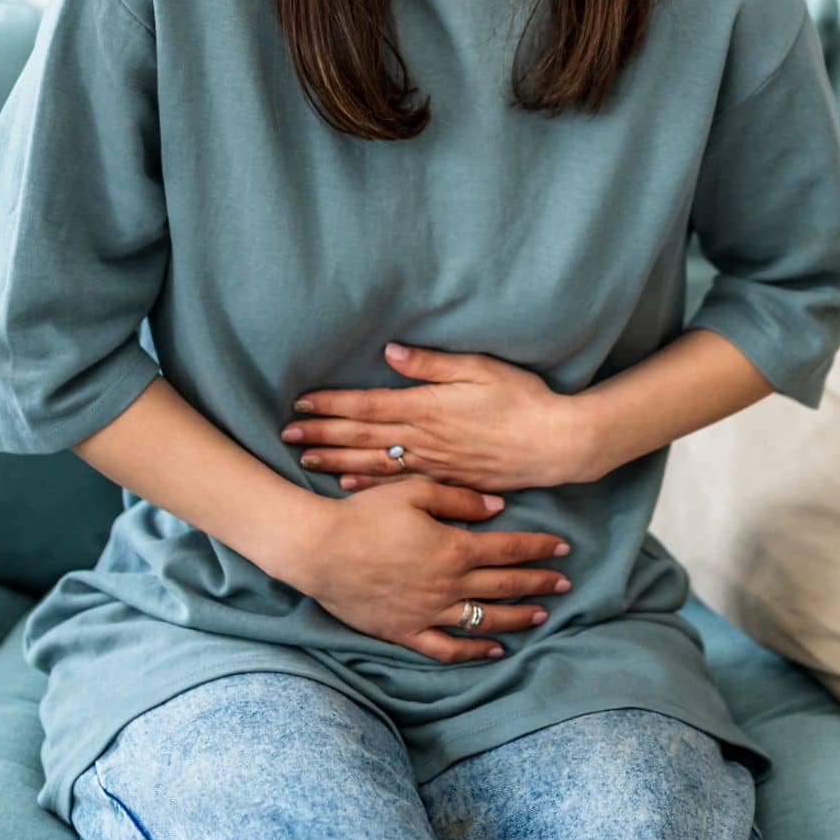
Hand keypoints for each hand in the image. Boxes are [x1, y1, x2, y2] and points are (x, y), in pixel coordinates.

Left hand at [282, 342, 589, 492]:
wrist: (555, 445)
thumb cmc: (523, 400)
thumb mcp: (481, 368)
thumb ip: (433, 364)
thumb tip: (390, 353)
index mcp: (427, 407)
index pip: (367, 406)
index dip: (332, 405)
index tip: (301, 404)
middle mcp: (423, 439)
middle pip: (361, 437)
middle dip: (321, 434)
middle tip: (284, 435)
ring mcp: (433, 463)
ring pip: (373, 463)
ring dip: (335, 461)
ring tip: (305, 459)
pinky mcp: (447, 479)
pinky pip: (398, 485)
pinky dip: (369, 485)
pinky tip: (348, 486)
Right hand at [298, 477, 573, 662]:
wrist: (319, 550)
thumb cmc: (365, 514)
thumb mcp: (414, 491)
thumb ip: (460, 499)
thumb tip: (499, 508)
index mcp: (453, 547)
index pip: (509, 548)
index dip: (539, 547)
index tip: (562, 547)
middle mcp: (448, 585)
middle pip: (505, 585)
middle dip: (539, 582)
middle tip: (565, 582)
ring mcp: (428, 612)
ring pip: (484, 620)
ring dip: (517, 617)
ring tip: (541, 615)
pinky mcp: (405, 631)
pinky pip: (447, 648)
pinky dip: (474, 651)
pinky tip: (494, 649)